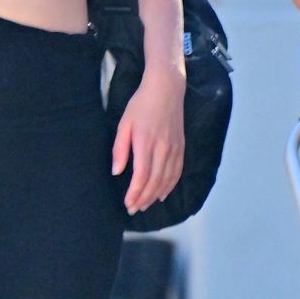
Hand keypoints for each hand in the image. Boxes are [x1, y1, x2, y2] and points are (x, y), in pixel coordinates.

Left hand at [112, 62, 185, 215]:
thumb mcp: (124, 123)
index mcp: (146, 143)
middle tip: (134, 209)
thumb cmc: (141, 104)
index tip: (127, 204)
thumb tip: (117, 171)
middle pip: (155, 182)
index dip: (135, 193)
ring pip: (167, 180)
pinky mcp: (181, 147)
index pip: (142, 176)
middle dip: (144, 199)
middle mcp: (163, 148)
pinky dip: (170, 186)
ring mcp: (174, 148)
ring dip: (156, 196)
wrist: (166, 89)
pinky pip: (177, 172)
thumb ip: (120, 149)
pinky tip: (162, 194)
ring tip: (145, 205)